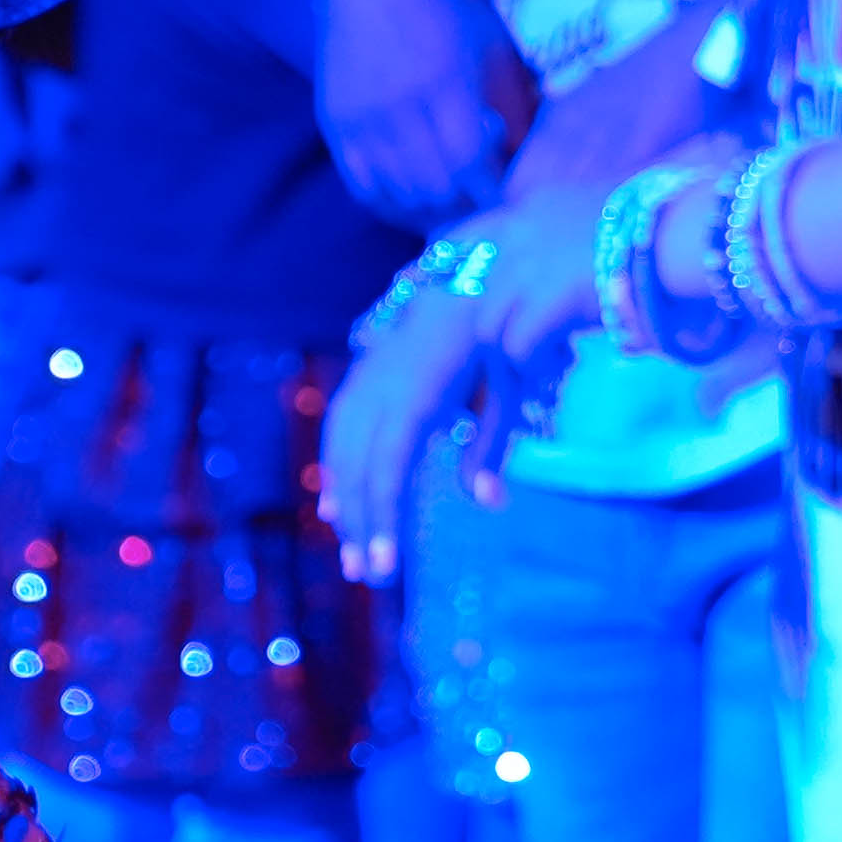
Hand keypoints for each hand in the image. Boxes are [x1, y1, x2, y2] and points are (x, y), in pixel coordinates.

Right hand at [316, 0, 527, 222]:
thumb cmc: (450, 8)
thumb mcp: (492, 47)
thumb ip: (511, 105)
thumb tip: (522, 165)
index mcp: (443, 79)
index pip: (468, 161)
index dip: (490, 188)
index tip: (506, 193)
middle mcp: (397, 103)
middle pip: (433, 186)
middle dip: (464, 203)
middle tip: (480, 198)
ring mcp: (361, 116)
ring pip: (396, 194)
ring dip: (429, 209)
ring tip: (452, 201)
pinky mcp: (335, 124)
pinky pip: (363, 188)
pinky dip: (392, 205)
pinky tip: (415, 201)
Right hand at [321, 260, 498, 582]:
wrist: (477, 265)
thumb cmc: (501, 328)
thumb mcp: (506, 385)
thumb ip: (491, 443)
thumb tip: (490, 502)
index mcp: (416, 393)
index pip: (389, 470)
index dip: (383, 520)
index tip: (384, 568)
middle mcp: (382, 385)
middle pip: (359, 466)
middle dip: (362, 522)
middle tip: (369, 576)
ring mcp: (368, 375)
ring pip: (342, 448)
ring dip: (344, 500)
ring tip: (350, 549)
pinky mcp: (366, 370)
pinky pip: (340, 426)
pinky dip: (335, 466)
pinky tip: (335, 502)